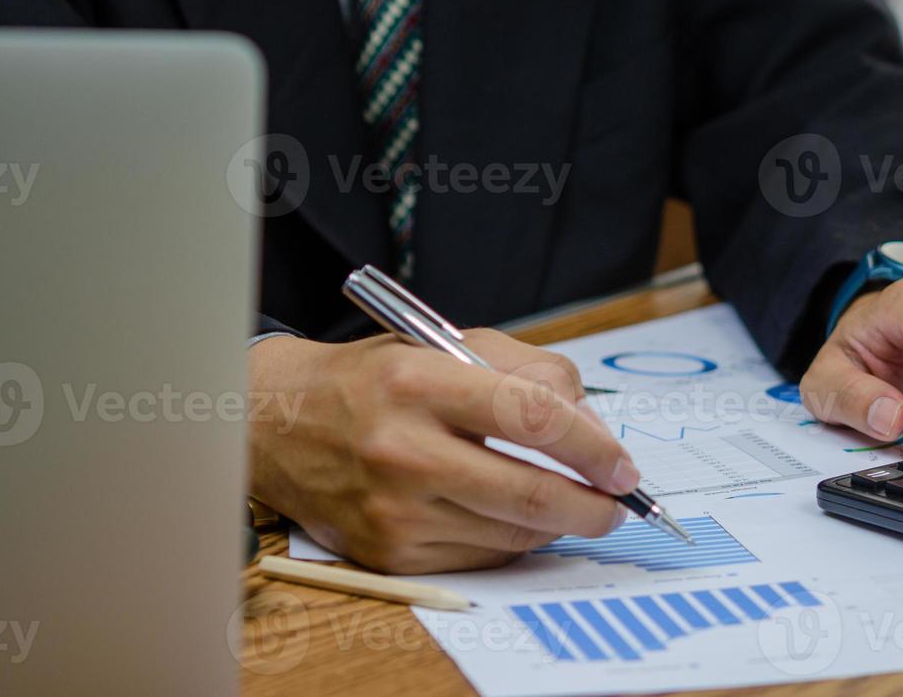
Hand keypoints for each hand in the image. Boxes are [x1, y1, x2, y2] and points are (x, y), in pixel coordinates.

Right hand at [248, 330, 636, 573]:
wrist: (279, 424)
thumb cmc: (377, 380)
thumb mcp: (448, 344)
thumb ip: (529, 372)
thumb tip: (593, 427)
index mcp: (420, 381)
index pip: (531, 416)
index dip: (592, 447)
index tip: (622, 465)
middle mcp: (402, 449)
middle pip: (528, 493)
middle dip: (592, 505)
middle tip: (618, 503)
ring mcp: (394, 510)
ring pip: (511, 534)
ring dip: (557, 524)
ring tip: (571, 505)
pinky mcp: (389, 554)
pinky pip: (479, 557)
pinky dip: (512, 541)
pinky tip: (514, 518)